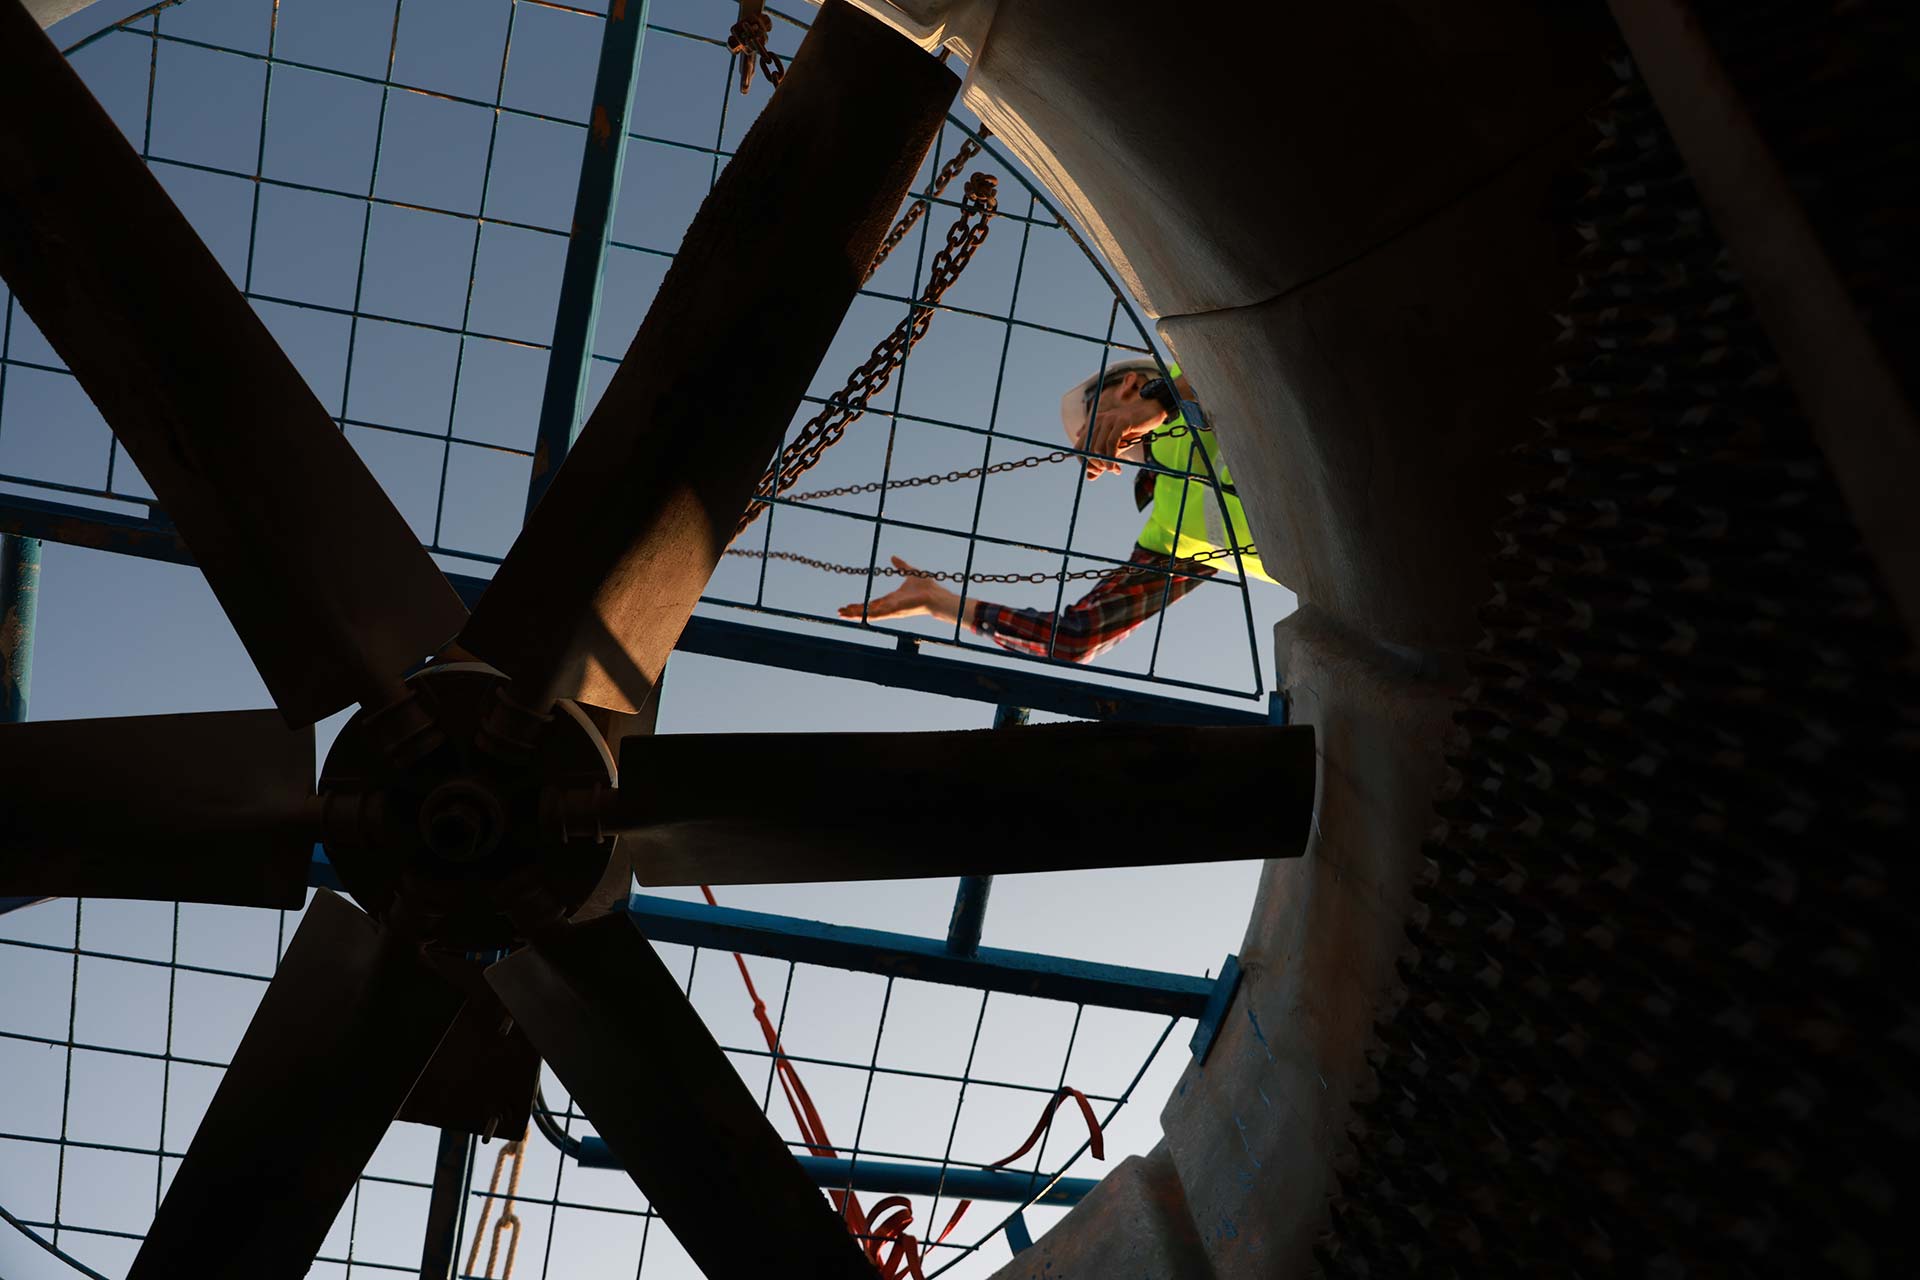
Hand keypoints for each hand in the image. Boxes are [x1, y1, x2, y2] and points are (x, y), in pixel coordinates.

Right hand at [839, 557, 967, 622]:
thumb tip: (893, 557)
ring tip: (842, 614)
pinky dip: (866, 615)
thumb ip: (901, 566)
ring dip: (855, 615)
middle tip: (839, 612)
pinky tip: (857, 616)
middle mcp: (890, 607)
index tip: (847, 605)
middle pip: (867, 610)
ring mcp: (891, 610)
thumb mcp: (909, 572)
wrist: (936, 595)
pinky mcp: (894, 611)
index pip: (872, 604)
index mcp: (892, 599)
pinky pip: (877, 615)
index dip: (860, 605)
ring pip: (869, 614)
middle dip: (853, 612)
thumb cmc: (927, 587)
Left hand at [1082, 374, 1165, 479]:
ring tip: (1114, 469)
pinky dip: (1111, 458)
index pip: (1079, 448)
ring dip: (1105, 463)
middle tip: (1109, 470)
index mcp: (1093, 425)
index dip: (1085, 463)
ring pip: (1098, 448)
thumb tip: (1090, 478)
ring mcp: (1108, 420)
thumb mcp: (1117, 446)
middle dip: (1095, 465)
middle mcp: (1097, 421)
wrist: (1152, 411)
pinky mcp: (1120, 422)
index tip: (1098, 472)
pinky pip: (1111, 443)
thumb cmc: (1134, 429)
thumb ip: (1104, 459)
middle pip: (1086, 450)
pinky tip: (1115, 467)